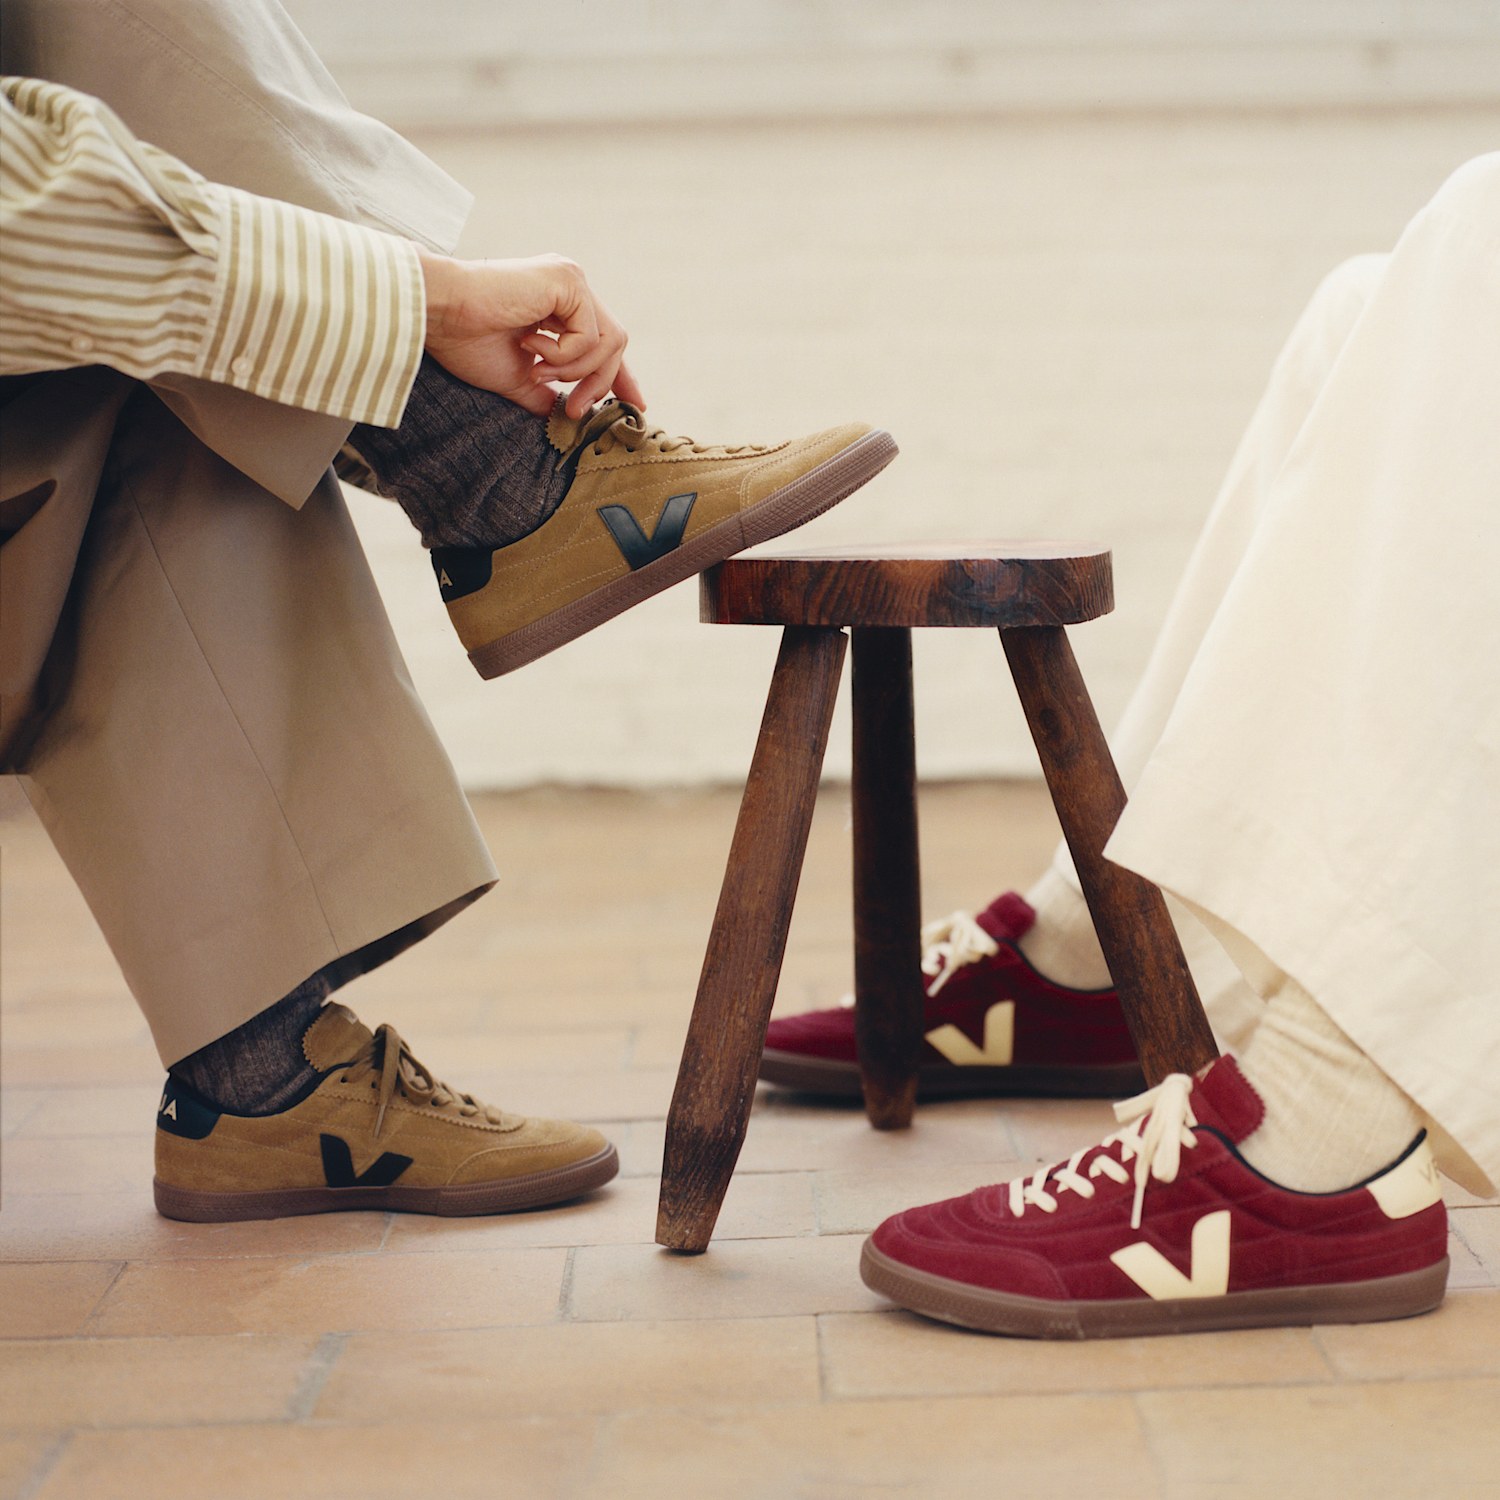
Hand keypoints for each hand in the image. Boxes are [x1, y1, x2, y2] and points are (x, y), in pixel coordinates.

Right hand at [417, 250, 645, 418]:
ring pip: (608, 342)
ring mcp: (570, 280)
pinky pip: (590, 336)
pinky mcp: (568, 280)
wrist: (441, 315)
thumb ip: (547, 392)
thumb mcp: (518, 377)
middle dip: (600, 383)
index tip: (635, 405)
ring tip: (538, 373)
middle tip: (573, 410)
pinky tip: (529, 347)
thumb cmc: (467, 342)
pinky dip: (564, 356)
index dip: (621, 375)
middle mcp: (570, 286)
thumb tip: (566, 414)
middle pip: (614, 343)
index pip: (604, 341)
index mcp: (559, 303)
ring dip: (576, 371)